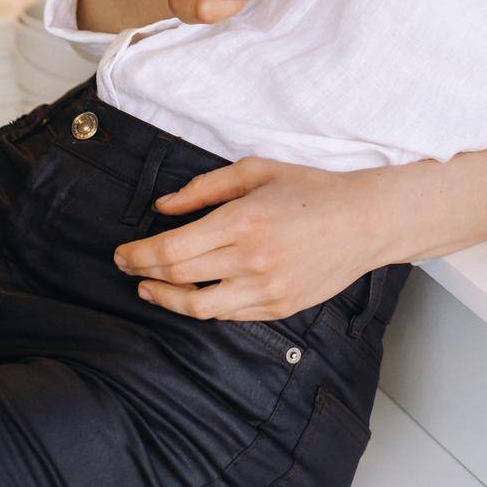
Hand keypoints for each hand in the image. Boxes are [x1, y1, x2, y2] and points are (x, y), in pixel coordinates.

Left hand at [112, 157, 378, 319]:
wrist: (364, 221)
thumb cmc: (311, 190)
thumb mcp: (256, 171)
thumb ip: (204, 188)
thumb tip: (162, 208)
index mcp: (243, 220)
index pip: (172, 248)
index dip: (138, 254)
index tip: (122, 252)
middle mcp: (251, 259)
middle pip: (178, 276)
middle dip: (143, 272)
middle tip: (127, 265)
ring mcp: (266, 289)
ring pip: (198, 307)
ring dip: (166, 298)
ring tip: (149, 288)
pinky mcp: (279, 308)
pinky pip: (228, 314)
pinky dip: (203, 306)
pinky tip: (192, 293)